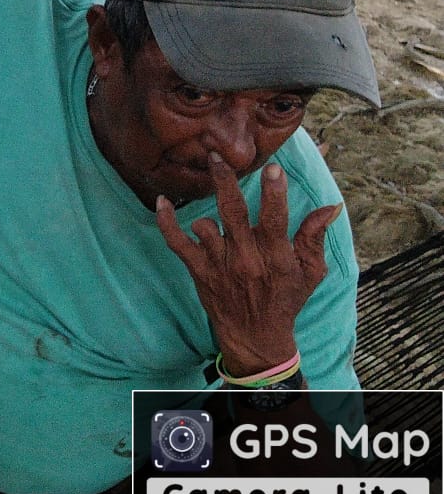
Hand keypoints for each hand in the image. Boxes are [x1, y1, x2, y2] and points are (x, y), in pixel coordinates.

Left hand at [155, 155, 341, 376]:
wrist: (254, 336)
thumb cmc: (285, 299)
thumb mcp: (311, 273)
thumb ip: (314, 237)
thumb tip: (331, 205)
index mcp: (277, 258)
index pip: (275, 221)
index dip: (274, 194)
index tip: (272, 168)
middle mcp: (246, 259)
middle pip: (233, 213)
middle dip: (226, 182)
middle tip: (217, 156)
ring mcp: (219, 265)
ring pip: (205, 226)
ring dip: (207, 216)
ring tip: (212, 217)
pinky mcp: (198, 270)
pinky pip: (176, 242)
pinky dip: (166, 222)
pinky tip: (162, 202)